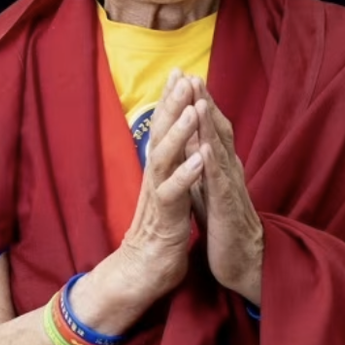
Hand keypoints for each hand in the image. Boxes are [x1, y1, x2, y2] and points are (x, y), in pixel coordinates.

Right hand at [112, 70, 209, 304]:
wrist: (143, 271)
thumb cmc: (160, 232)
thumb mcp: (169, 193)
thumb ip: (171, 168)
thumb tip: (172, 146)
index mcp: (160, 170)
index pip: (164, 129)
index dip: (171, 101)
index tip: (180, 73)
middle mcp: (156, 177)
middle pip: (160, 134)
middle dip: (172, 104)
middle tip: (182, 75)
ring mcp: (158, 195)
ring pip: (164, 157)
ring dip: (179, 132)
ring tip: (192, 107)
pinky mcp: (165, 217)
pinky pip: (174, 192)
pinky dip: (187, 173)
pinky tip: (200, 157)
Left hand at [185, 77, 263, 306]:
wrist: (243, 260)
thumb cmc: (224, 225)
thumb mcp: (206, 188)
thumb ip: (199, 165)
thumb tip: (188, 143)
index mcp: (221, 165)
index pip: (211, 128)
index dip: (200, 103)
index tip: (185, 78)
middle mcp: (229, 170)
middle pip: (218, 129)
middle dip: (205, 102)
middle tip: (191, 74)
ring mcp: (230, 187)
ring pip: (219, 149)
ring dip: (210, 125)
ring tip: (200, 100)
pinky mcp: (228, 207)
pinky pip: (220, 181)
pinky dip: (212, 162)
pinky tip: (204, 146)